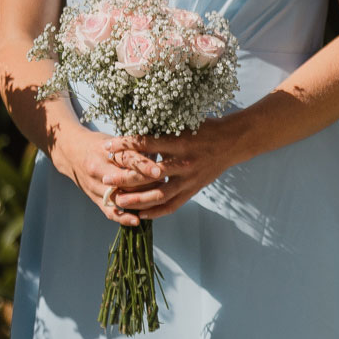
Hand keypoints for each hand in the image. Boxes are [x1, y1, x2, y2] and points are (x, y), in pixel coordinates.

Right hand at [51, 123, 156, 227]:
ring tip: (157, 199)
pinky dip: (122, 217)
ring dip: (139, 200)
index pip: (127, 159)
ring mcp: (95, 186)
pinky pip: (108, 211)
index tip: (160, 171)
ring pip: (119, 197)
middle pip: (124, 181)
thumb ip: (136, 147)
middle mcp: (98, 170)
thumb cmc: (99, 144)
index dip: (144, 165)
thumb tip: (163, 152)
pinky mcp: (94, 198)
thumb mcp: (116, 140)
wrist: (71, 152)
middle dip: (146, 184)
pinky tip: (137, 221)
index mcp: (105, 151)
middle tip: (165, 184)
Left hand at [102, 113, 250, 219]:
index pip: (148, 144)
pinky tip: (140, 214)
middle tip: (106, 179)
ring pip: (161, 194)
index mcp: (181, 142)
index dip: (126, 145)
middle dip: (126, 177)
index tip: (107, 146)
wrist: (233, 142)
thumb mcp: (183, 124)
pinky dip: (156, 212)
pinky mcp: (194, 190)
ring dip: (138, 200)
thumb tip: (132, 131)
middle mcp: (185, 163)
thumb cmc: (205, 129)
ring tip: (118, 201)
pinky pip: (173, 205)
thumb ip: (160, 130)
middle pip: (151, 174)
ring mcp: (190, 180)